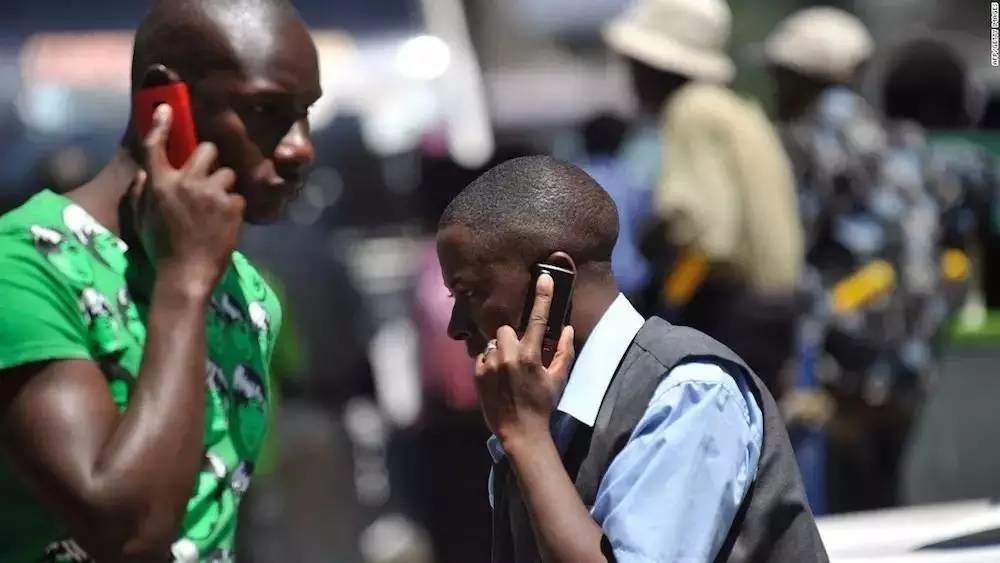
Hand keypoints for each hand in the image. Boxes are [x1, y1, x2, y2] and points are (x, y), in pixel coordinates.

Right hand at [132, 104, 243, 294]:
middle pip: (207, 149)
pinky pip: (237, 196)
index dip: (161, 125)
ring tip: (216, 208)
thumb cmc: (160, 248)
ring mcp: (211, 193)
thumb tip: (145, 171)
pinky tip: (224, 224)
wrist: (186, 275)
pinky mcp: (232, 206)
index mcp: (159, 184)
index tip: (166, 109)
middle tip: (207, 177)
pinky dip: (233, 208)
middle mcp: (185, 182)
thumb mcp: (141, 218)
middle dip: (210, 159)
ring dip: (223, 186)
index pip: (157, 146)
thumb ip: (141, 191)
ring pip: (227, 173)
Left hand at [476, 274, 575, 446]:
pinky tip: (498, 378)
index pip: (537, 318)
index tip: (543, 276)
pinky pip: (483, 356)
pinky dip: (490, 362)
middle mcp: (507, 357)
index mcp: (529, 356)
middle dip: (513, 336)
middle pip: (506, 328)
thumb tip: (567, 329)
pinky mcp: (477, 374)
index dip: (542, 295)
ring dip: (501, 349)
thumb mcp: (558, 379)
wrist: (520, 432)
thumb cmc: (542, 406)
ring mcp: (490, 365)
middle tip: (521, 352)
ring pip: (493, 342)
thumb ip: (563, 352)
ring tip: (509, 368)